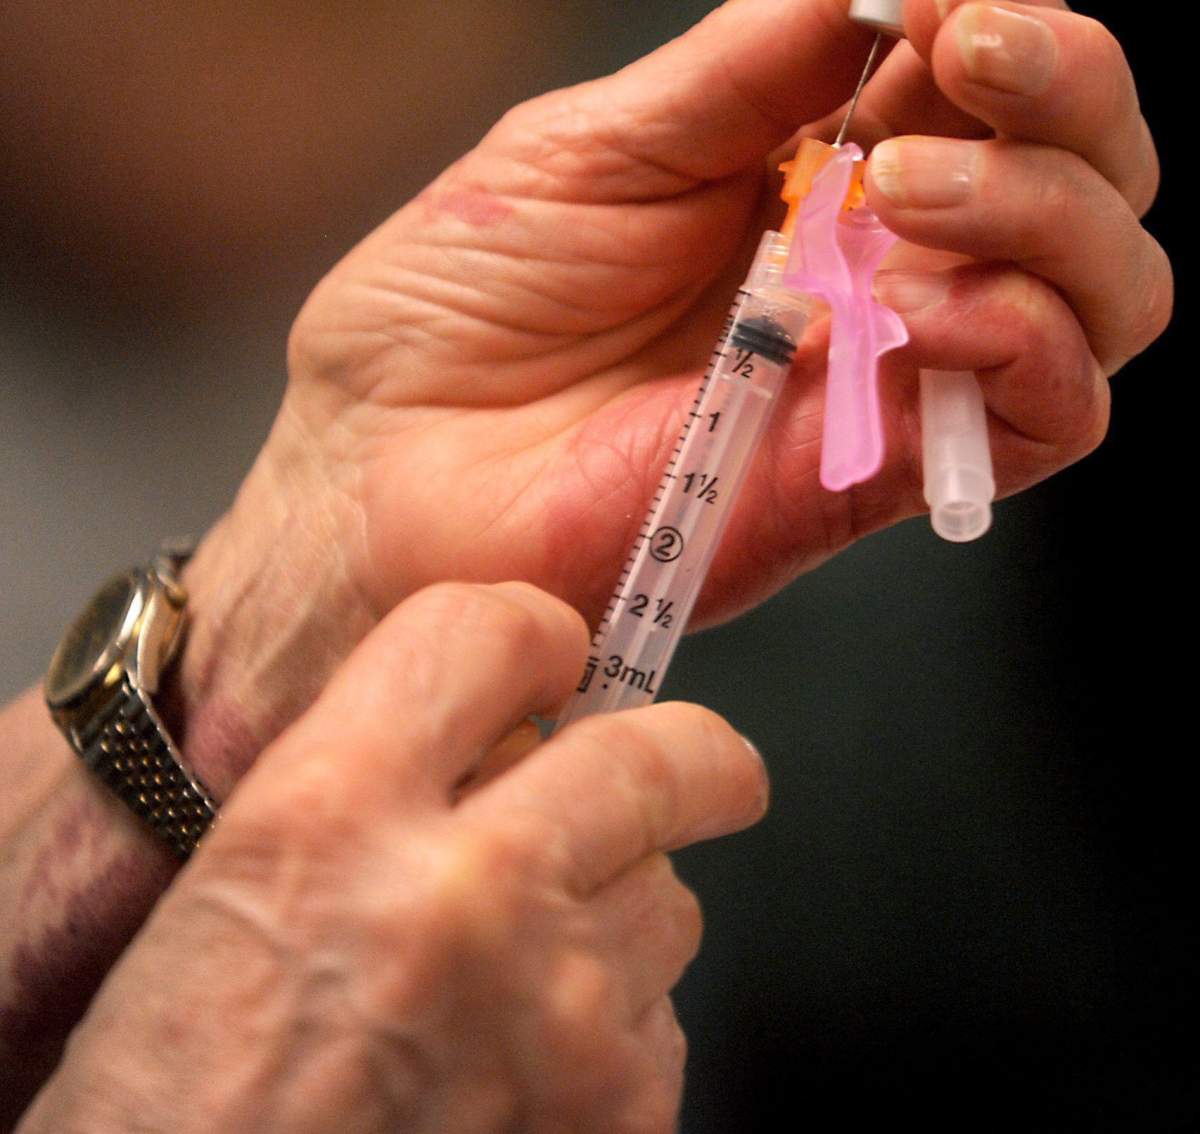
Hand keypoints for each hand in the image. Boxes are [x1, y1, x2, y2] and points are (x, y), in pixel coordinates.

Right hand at [21, 583, 767, 1133]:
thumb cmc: (175, 1106)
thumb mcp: (222, 896)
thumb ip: (361, 784)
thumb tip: (495, 737)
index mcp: (330, 817)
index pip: (486, 630)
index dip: (530, 635)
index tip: (550, 659)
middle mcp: (462, 897)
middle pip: (656, 757)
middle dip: (684, 756)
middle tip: (695, 769)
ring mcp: (557, 1016)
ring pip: (668, 898)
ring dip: (624, 905)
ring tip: (535, 960)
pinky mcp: (614, 1118)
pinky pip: (660, 1022)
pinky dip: (615, 1026)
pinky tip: (530, 1064)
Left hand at [179, 0, 1167, 792]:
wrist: (389, 461)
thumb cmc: (463, 300)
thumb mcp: (595, 140)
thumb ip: (747, 63)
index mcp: (817, 169)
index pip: (993, 77)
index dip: (1006, 6)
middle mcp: (881, 263)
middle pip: (1088, 174)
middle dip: (1065, 86)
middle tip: (965, 46)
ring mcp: (888, 372)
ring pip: (1103, 293)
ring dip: (1048, 206)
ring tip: (904, 183)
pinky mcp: (873, 476)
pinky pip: (1043, 417)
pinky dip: (1025, 339)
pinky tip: (922, 302)